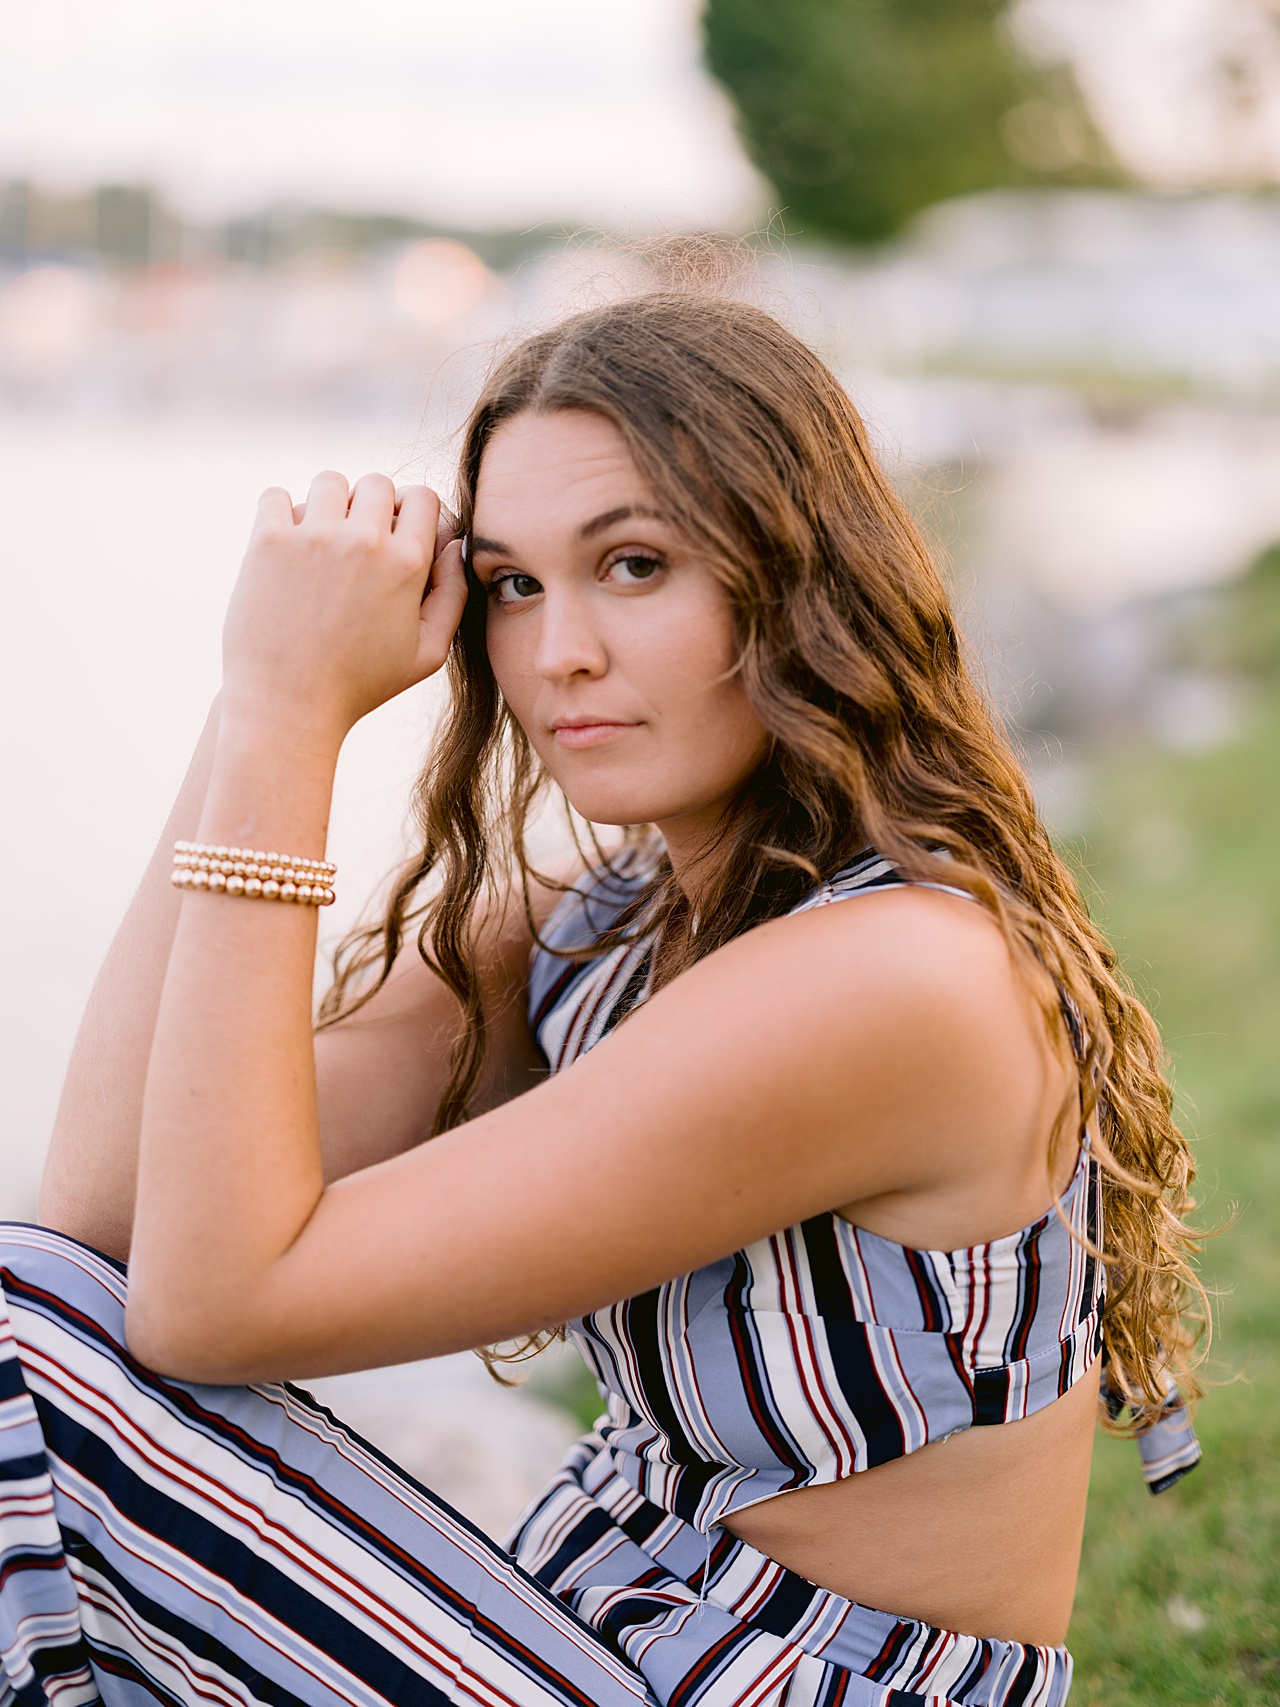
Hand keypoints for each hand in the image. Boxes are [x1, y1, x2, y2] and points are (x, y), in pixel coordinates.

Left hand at [220, 472, 467, 743]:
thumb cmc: (361, 685)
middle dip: (371, 506)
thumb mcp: (428, 654)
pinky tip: (288, 546)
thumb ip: (452, 595)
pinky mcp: (268, 542)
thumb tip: (454, 544)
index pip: (421, 496)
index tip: (395, 535)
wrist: (288, 705)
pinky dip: (281, 513)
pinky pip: (277, 496)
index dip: (412, 512)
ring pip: (330, 482)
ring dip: (329, 504)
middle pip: (377, 483)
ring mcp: (313, 537)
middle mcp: (363, 541)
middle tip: (357, 542)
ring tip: (322, 542)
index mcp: (407, 564)